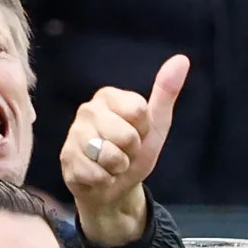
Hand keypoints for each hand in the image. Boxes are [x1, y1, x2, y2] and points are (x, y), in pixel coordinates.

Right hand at [62, 53, 184, 245]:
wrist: (114, 187)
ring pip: (110, 156)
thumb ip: (166, 92)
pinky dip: (104, 181)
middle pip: (126, 135)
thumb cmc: (133, 152)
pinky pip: (97, 174)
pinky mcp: (66, 160)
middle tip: (124, 153)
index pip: (139, 112)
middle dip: (131, 152)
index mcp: (108, 96)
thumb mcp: (156, 124)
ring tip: (111, 165)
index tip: (138, 134)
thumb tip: (181, 60)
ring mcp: (74, 134)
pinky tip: (99, 175)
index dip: (143, 130)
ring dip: (118, 168)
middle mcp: (87, 110)